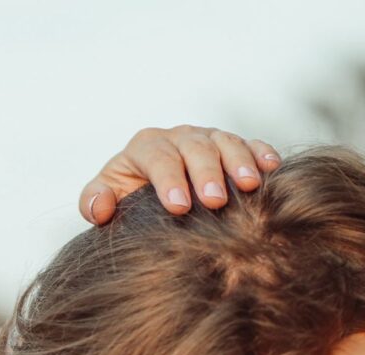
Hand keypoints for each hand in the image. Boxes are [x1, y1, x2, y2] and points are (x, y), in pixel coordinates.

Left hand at [80, 125, 280, 223]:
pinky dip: (261, 153)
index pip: (157, 157)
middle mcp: (178, 137)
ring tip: (249, 185)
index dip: (168, 179)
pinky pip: (249, 144)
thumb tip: (101, 206)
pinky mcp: (232, 147)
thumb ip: (93, 201)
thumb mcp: (105, 199)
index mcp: (146, 147)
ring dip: (238, 161)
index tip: (178, 207)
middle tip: (215, 201)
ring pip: (225, 142)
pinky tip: (271, 168)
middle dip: (205, 172)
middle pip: (194, 147)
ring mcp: (208, 139)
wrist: (151, 197)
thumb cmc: (128, 199)